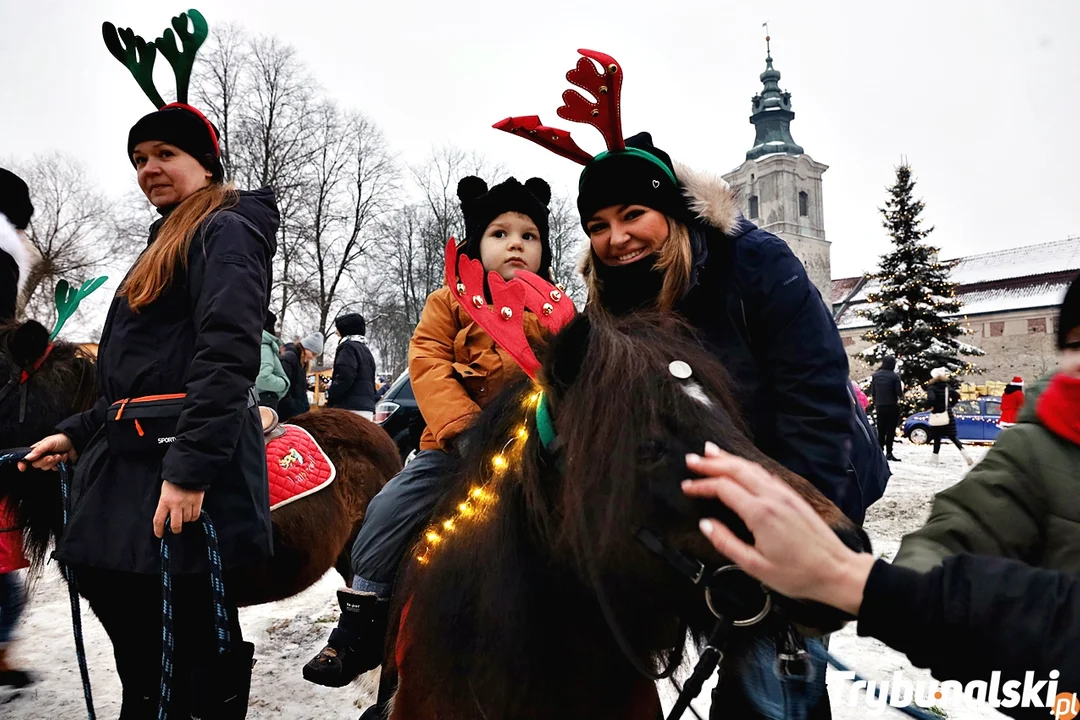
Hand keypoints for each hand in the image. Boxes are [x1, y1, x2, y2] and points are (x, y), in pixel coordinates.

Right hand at [19, 433, 76, 471]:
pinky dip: (60, 463)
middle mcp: (42, 455)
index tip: (22, 468)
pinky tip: (64, 456)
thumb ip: (38, 450)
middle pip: (37, 464)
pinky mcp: (57, 464)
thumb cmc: (62, 439)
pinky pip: (55, 468)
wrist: (76, 442)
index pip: (27, 458)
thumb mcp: (49, 442)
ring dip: (54, 461)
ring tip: (59, 455)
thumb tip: (27, 457)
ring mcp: (50, 460)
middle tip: (52, 456)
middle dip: (45, 461)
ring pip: (45, 467)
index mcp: (37, 449)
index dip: (23, 463)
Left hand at [153, 481, 205, 538]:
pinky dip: (193, 517)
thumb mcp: (164, 492)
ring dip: (185, 520)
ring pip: (186, 520)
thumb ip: (165, 504)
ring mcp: (187, 503)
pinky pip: (195, 515)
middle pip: (175, 525)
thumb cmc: (173, 482)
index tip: (159, 535)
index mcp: (164, 501)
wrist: (187, 471)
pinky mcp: (197, 502)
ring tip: (184, 515)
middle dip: (175, 529)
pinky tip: (191, 513)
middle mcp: (176, 504)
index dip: (158, 530)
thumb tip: (167, 517)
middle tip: (175, 529)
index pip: (159, 520)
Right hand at [682, 442, 874, 615]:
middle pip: (736, 470)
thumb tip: (706, 525)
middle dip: (711, 463)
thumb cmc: (798, 573)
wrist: (836, 570)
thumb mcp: (755, 566)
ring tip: (711, 453)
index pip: (723, 488)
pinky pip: (765, 473)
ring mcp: (784, 494)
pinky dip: (747, 466)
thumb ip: (727, 543)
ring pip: (751, 468)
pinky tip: (741, 467)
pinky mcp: (793, 497)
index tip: (686, 486)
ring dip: (729, 459)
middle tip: (691, 459)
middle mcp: (772, 497)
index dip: (702, 485)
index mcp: (760, 513)